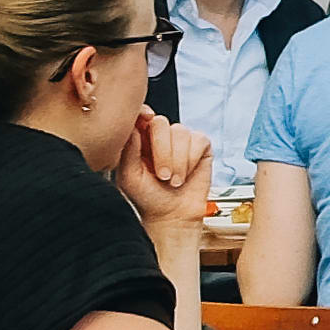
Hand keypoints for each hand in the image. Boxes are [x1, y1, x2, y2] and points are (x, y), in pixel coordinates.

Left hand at [124, 111, 216, 234]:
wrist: (172, 215)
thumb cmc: (148, 197)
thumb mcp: (129, 176)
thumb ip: (128, 150)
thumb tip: (133, 127)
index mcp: (141, 139)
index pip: (141, 114)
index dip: (143, 114)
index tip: (144, 122)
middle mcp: (161, 136)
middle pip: (160, 122)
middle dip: (162, 151)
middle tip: (162, 175)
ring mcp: (181, 139)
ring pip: (180, 132)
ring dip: (178, 161)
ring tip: (174, 180)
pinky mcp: (201, 146)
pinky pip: (198, 141)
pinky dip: (191, 160)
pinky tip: (186, 175)